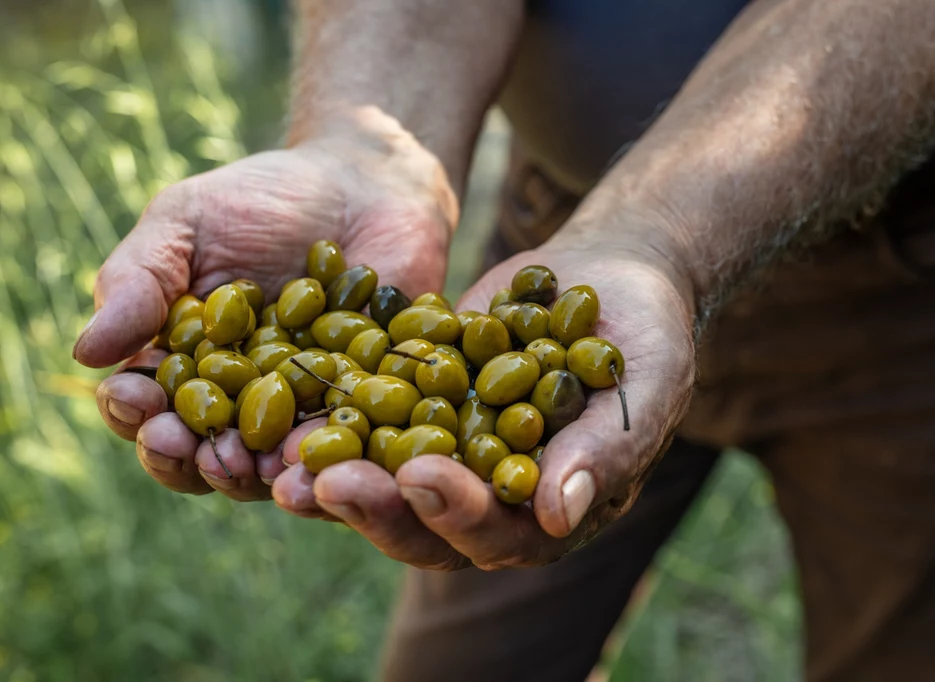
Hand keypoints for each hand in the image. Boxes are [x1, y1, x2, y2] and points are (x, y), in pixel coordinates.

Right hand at [74, 113, 458, 501]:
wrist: (365, 183)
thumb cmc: (263, 200)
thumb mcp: (188, 223)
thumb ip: (140, 280)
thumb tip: (85, 353)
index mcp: (184, 368)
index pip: (147, 409)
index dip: (134, 413)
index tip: (132, 397)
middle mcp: (241, 406)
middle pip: (206, 455)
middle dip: (189, 457)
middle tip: (186, 446)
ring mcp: (306, 414)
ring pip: (276, 466)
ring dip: (259, 475)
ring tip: (253, 465)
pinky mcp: (367, 411)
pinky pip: (352, 448)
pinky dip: (338, 458)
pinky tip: (326, 454)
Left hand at [272, 230, 697, 568]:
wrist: (609, 278)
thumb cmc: (646, 335)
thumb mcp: (645, 385)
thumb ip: (608, 451)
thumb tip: (559, 515)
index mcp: (550, 511)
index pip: (500, 535)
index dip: (458, 515)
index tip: (421, 477)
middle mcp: (492, 497)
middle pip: (425, 524)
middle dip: (375, 507)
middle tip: (323, 481)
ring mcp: (450, 453)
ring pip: (383, 482)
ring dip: (334, 477)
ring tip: (283, 462)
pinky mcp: (417, 406)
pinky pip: (368, 421)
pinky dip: (330, 417)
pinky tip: (291, 398)